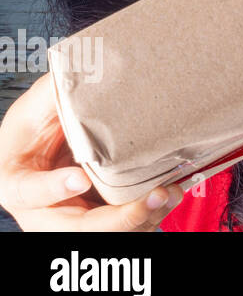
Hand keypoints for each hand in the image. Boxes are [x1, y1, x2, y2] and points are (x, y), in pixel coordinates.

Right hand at [0, 73, 183, 230]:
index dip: (53, 189)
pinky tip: (173, 191)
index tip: (80, 178)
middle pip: (78, 230)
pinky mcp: (102, 221)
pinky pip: (129, 226)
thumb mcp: (33, 111)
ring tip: (170, 193)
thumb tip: (82, 62)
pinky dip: (152, 213)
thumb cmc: (33, 133)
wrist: (46, 150)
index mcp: (15, 184)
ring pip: (109, 233)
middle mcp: (44, 213)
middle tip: (150, 198)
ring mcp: (75, 221)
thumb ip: (52, 95)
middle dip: (118, 220)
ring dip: (143, 217)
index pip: (28, 193)